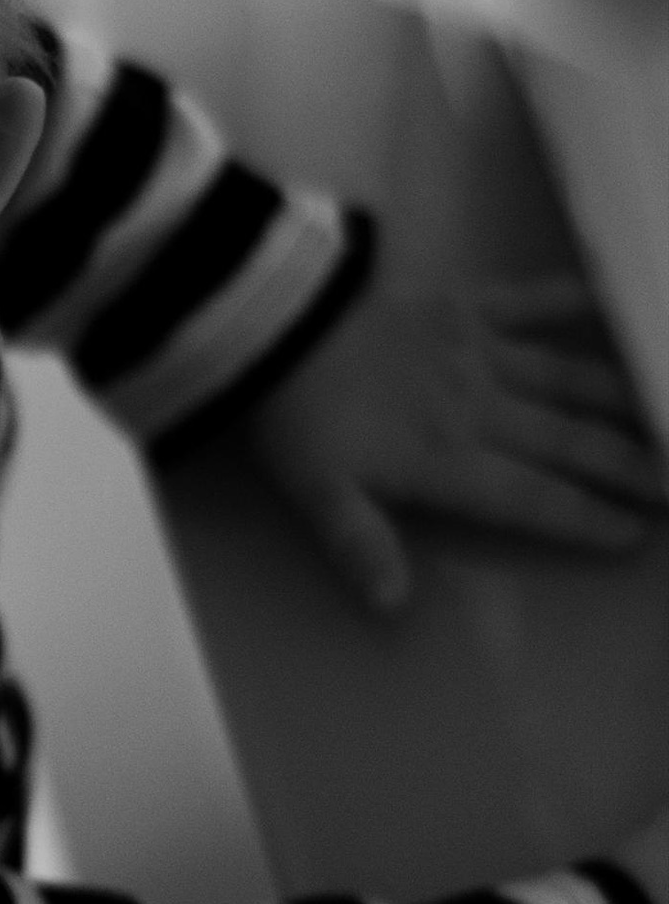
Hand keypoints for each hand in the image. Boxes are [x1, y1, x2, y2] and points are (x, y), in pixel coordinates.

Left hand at [246, 274, 666, 613]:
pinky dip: (574, 300)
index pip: (530, 498)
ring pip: (568, 378)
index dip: (584, 517)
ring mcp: (478, 351)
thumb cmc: (296, 418)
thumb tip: (392, 604)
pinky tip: (614, 299)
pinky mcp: (465, 305)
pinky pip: (531, 301)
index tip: (635, 533)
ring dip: (623, 397)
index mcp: (446, 460)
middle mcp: (480, 407)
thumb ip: (359, 545)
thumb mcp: (315, 494)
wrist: (273, 325)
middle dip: (629, 465)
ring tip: (667, 412)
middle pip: (568, 442)